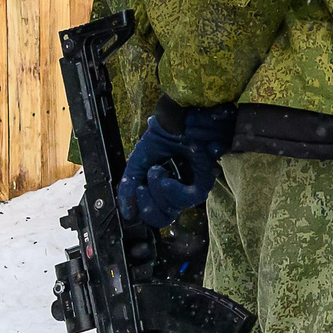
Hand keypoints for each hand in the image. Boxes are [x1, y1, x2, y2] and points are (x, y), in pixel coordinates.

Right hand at [118, 105, 235, 226]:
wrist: (182, 115)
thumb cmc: (167, 133)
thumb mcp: (140, 159)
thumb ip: (129, 185)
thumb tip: (127, 213)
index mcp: (162, 187)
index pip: (152, 214)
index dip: (141, 210)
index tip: (134, 192)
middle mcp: (178, 190)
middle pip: (162, 218)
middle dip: (147, 204)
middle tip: (142, 185)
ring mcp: (192, 186)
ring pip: (174, 209)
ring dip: (158, 193)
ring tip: (157, 172)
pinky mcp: (205, 179)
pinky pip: (190, 198)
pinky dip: (173, 191)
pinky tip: (165, 179)